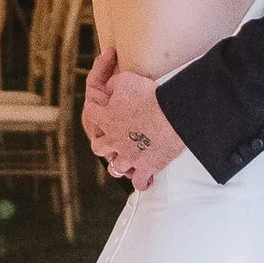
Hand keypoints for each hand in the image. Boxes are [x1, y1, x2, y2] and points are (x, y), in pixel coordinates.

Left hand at [84, 49, 176, 186]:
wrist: (172, 114)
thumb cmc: (150, 95)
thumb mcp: (126, 80)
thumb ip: (113, 84)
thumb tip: (108, 87)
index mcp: (107, 119)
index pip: (91, 113)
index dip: (95, 109)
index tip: (100, 109)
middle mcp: (114, 141)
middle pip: (98, 147)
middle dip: (103, 144)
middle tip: (111, 141)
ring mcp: (129, 157)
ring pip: (116, 168)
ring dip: (120, 164)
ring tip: (128, 161)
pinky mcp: (146, 168)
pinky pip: (139, 182)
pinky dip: (141, 182)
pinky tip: (145, 179)